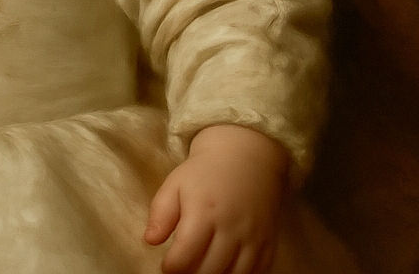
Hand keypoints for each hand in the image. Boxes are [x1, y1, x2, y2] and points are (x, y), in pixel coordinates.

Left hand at [143, 124, 288, 273]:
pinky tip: (224, 268)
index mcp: (204, 212)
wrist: (245, 157)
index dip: (172, 268)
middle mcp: (231, 228)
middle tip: (183, 268)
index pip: (185, 256)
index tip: (166, 266)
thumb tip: (150, 241)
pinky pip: (255, 273)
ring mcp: (253, 238)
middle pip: (208, 271)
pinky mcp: (268, 244)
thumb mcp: (175, 184)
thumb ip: (161, 213)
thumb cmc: (204, 172)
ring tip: (202, 268)